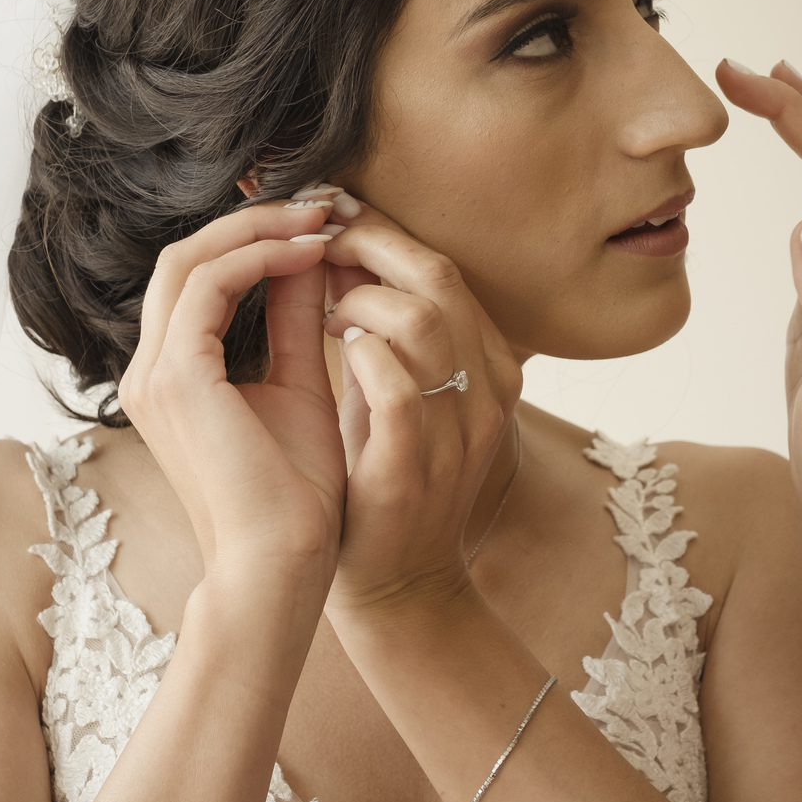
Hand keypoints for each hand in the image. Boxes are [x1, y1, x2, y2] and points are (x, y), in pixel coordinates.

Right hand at [117, 200, 347, 590]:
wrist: (283, 567)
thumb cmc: (296, 498)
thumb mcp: (300, 386)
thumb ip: (294, 321)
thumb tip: (311, 255)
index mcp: (173, 376)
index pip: (198, 279)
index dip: (252, 239)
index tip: (317, 221)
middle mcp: (150, 371)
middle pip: (185, 258)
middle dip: (253, 221)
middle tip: (321, 202)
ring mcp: (154, 375)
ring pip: (189, 260)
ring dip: (258, 230)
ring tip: (322, 218)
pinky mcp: (176, 379)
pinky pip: (208, 286)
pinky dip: (259, 258)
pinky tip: (310, 254)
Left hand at [317, 201, 522, 615]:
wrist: (397, 584)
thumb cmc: (384, 478)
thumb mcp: (391, 392)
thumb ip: (377, 328)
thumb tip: (333, 252)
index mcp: (489, 367)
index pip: (442, 269)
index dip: (383, 232)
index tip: (330, 217)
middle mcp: (486, 392)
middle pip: (437, 277)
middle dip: (366, 245)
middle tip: (312, 241)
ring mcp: (455, 432)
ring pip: (422, 322)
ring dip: (358, 297)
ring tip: (322, 307)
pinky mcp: (413, 470)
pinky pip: (398, 390)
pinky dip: (360, 356)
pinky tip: (331, 348)